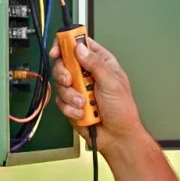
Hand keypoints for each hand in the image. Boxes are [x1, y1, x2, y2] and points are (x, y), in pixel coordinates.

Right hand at [49, 37, 143, 153]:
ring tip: (84, 104)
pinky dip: (70, 108)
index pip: (80, 45)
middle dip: (63, 73)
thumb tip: (79, 48)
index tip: (57, 51)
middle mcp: (87, 73)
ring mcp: (78, 88)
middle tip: (70, 81)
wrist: (117, 136)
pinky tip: (83, 113)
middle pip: (63, 62)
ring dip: (71, 95)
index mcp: (101, 63)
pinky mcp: (70, 103)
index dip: (66, 44)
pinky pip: (60, 101)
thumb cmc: (122, 109)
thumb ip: (95, 64)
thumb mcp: (112, 83)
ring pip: (59, 83)